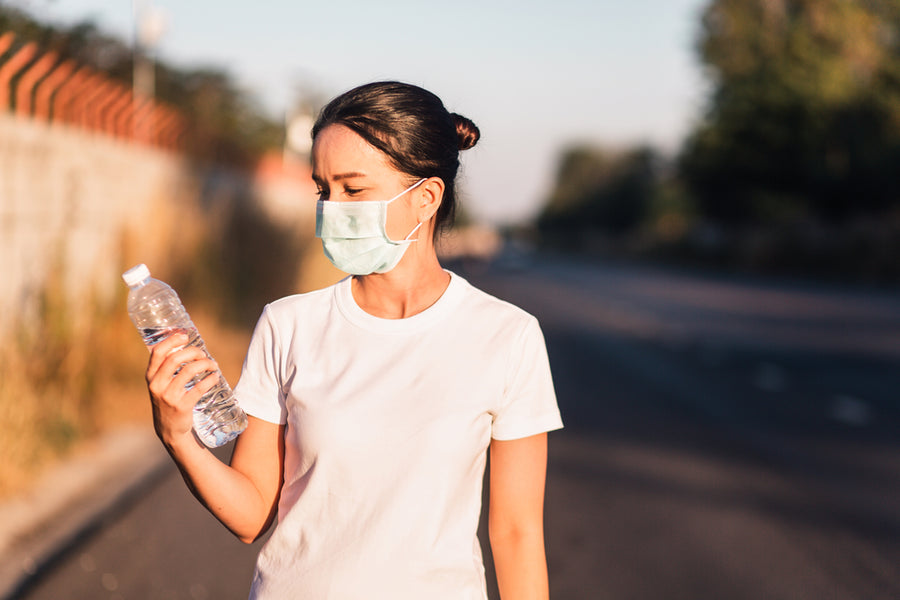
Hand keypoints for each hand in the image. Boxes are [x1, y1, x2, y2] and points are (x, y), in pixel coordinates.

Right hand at [146, 332, 219, 447]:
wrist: (170, 430)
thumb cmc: (169, 401)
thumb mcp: (161, 384)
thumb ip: (167, 368)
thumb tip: (185, 345)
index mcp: (151, 377)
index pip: (158, 353)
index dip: (172, 341)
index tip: (185, 336)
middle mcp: (157, 385)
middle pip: (175, 359)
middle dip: (193, 352)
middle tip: (204, 354)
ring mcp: (169, 397)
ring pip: (189, 371)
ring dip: (205, 364)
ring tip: (213, 365)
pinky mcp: (182, 406)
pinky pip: (199, 388)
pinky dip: (210, 379)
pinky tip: (215, 377)